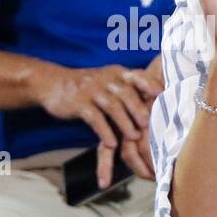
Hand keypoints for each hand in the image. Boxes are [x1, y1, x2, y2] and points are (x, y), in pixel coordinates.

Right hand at [34, 63, 160, 189]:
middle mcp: (106, 79)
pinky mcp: (78, 103)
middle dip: (138, 109)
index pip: (136, 76)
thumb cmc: (91, 86)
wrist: (53, 83)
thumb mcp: (111, 80)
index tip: (162, 93)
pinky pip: (93, 118)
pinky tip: (111, 144)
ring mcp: (91, 90)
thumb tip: (162, 98)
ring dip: (124, 122)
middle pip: (125, 93)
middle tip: (149, 124)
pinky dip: (104, 131)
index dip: (149, 83)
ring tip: (134, 137)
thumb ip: (131, 87)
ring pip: (111, 106)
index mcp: (118, 73)